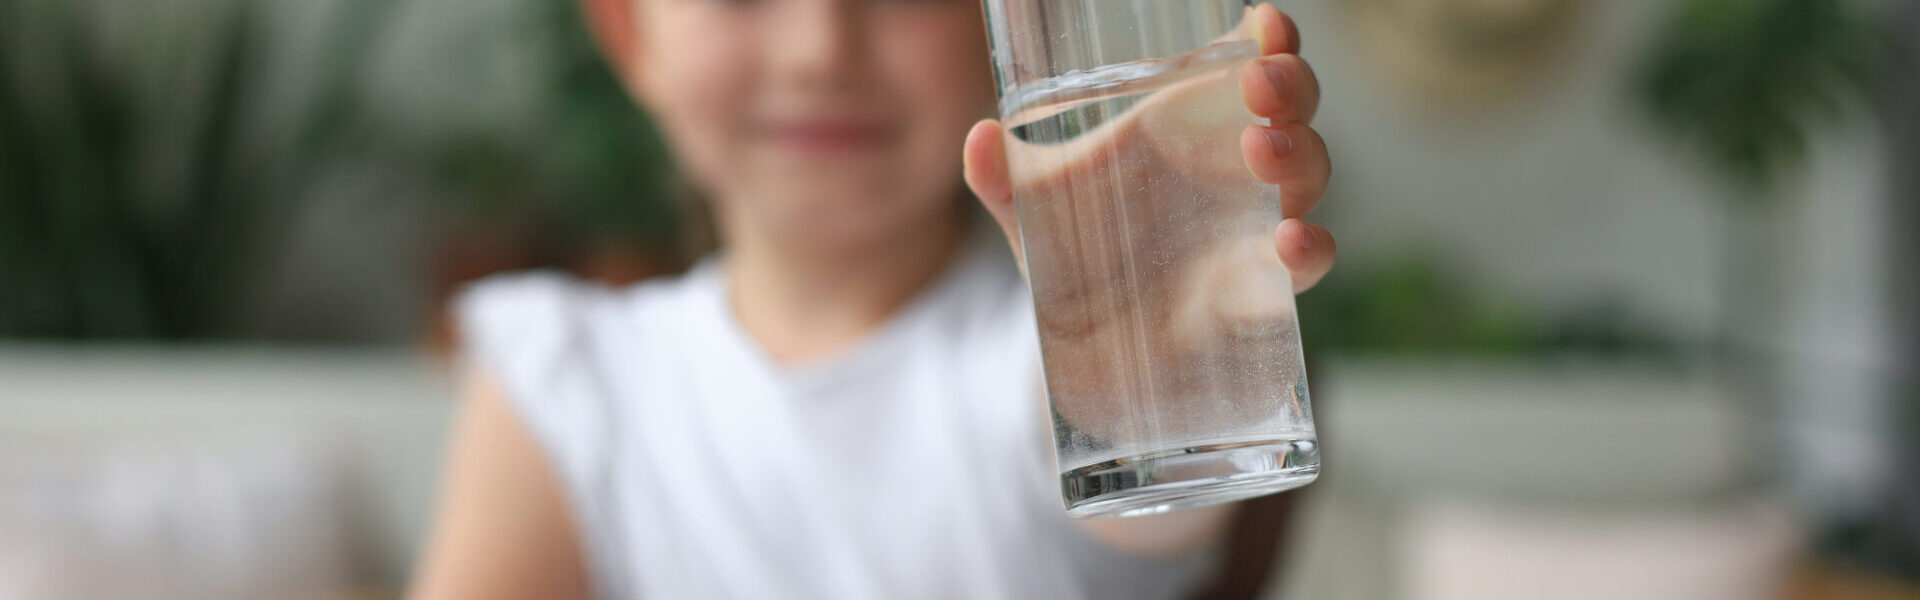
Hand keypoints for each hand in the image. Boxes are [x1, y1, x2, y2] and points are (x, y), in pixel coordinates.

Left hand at [963, 3, 1334, 293]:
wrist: (1081, 357)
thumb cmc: (1072, 261)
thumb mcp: (1032, 216)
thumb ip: (1004, 181)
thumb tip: (978, 139)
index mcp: (1189, 130)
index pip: (1249, 68)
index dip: (1271, 41)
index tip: (1266, 23)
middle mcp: (1235, 172)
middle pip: (1293, 112)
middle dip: (1291, 88)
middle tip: (1260, 84)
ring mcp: (1254, 228)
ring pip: (1307, 177)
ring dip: (1299, 156)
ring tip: (1261, 149)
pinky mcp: (1261, 291)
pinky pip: (1304, 264)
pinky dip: (1308, 249)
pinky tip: (1288, 240)